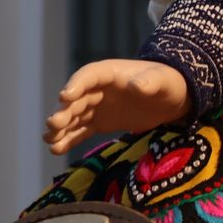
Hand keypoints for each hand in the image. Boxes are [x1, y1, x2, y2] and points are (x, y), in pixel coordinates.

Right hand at [43, 59, 189, 155]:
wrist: (172, 99)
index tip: (65, 96)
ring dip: (61, 128)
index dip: (77, 84)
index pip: (89, 75)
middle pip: (77, 99)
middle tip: (53, 124)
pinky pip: (82, 130)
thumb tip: (137, 85)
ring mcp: (97, 106)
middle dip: (64, 111)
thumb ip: (150, 83)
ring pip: (75, 116)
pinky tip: (56, 149)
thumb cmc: (167, 84)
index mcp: (110, 73)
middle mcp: (98, 89)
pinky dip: (70, 139)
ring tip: (50, 141)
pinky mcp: (100, 122)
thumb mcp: (162, 82)